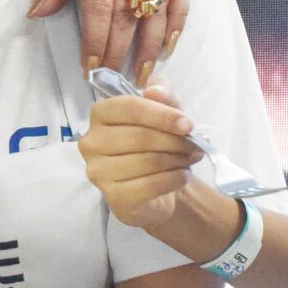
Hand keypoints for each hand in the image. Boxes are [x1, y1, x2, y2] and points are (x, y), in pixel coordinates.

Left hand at [34, 0, 189, 83]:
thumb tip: (39, 14)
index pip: (99, 6)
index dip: (96, 41)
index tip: (91, 67)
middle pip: (128, 12)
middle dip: (120, 50)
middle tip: (115, 80)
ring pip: (157, 6)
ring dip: (150, 43)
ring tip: (143, 72)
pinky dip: (177, 18)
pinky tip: (169, 42)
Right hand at [78, 89, 204, 230]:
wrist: (155, 187)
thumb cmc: (156, 143)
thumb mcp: (164, 112)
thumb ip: (162, 95)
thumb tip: (154, 91)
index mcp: (100, 114)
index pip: (129, 108)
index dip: (161, 115)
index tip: (188, 124)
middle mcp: (91, 142)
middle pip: (139, 137)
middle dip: (174, 141)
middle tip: (196, 144)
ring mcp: (99, 172)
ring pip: (146, 162)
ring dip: (177, 160)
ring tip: (190, 159)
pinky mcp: (113, 197)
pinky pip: (149, 186)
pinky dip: (173, 179)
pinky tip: (182, 176)